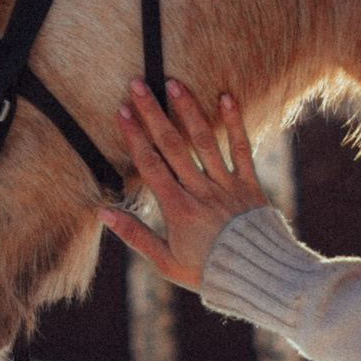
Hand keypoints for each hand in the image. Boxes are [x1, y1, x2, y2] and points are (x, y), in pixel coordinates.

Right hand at [100, 80, 271, 291]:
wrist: (258, 276)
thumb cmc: (208, 271)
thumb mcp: (165, 261)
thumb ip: (135, 235)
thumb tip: (103, 213)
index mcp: (177, 208)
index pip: (150, 165)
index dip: (134, 136)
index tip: (121, 111)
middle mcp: (200, 191)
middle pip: (172, 146)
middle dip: (153, 113)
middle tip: (139, 84)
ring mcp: (226, 185)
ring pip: (205, 141)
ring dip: (189, 110)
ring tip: (175, 83)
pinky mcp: (250, 184)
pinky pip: (242, 149)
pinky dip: (235, 123)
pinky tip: (226, 97)